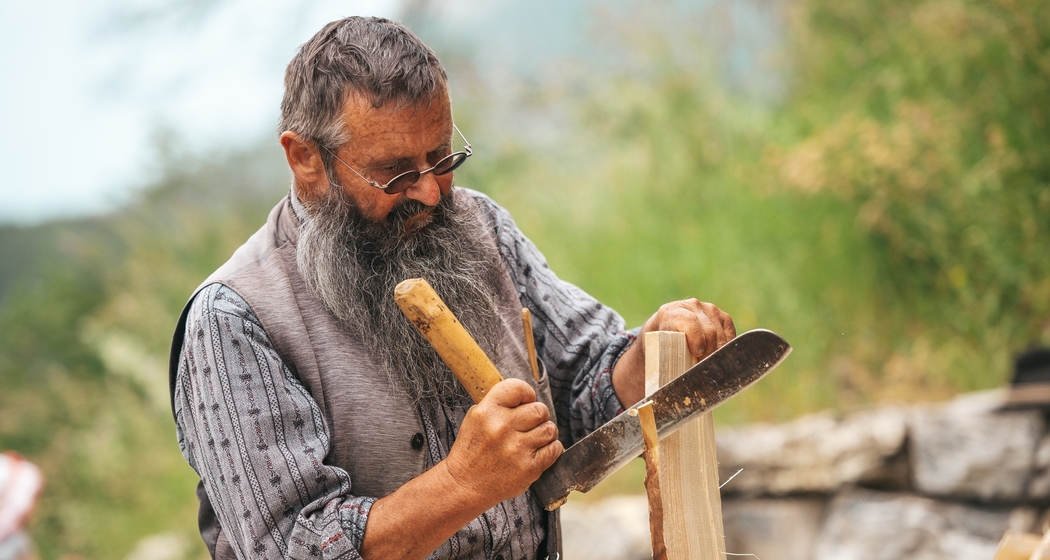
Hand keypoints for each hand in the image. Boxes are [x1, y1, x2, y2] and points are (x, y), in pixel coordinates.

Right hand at [443, 379, 562, 504]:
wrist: (465, 484)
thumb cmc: (472, 451)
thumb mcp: (475, 419)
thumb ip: (498, 404)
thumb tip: (526, 397)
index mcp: (487, 412)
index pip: (518, 388)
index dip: (526, 394)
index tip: (526, 401)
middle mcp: (502, 428)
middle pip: (539, 409)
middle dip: (538, 415)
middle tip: (530, 424)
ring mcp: (517, 448)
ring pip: (550, 429)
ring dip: (546, 432)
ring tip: (535, 438)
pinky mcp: (529, 468)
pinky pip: (554, 449)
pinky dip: (551, 448)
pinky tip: (539, 450)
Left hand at [641, 299, 735, 360]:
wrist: (664, 332)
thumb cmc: (658, 347)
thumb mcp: (656, 352)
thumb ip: (663, 360)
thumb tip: (672, 384)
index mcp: (669, 312)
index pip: (689, 322)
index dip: (697, 339)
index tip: (697, 354)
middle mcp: (691, 306)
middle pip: (710, 332)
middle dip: (708, 354)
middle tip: (702, 368)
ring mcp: (708, 309)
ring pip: (721, 336)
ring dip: (716, 354)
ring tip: (706, 365)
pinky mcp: (722, 316)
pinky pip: (730, 335)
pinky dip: (725, 349)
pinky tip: (715, 357)